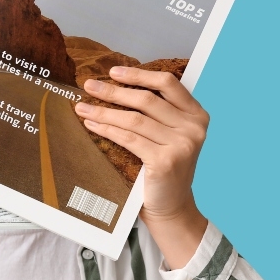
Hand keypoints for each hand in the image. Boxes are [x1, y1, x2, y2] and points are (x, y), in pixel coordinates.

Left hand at [74, 66, 209, 268]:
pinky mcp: (165, 161)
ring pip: (134, 119)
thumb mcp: (170, 135)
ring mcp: (182, 145)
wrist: (171, 207)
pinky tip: (91, 125)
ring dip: (104, 111)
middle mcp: (193, 128)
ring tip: (82, 107)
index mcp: (197, 115)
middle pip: (147, 100)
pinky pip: (128, 139)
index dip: (139, 75)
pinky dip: (106, 130)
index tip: (113, 72)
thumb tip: (118, 85)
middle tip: (89, 86)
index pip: (168, 84)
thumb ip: (158, 113)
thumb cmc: (165, 169)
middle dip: (113, 91)